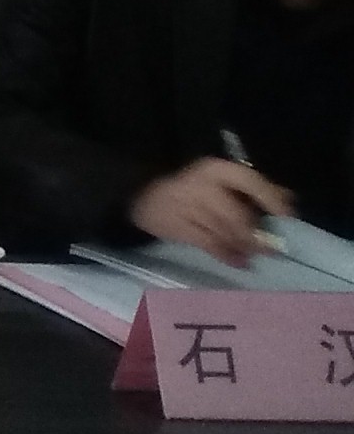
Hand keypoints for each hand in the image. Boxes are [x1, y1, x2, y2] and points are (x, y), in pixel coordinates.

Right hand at [133, 157, 289, 270]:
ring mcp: (185, 207)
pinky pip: (208, 244)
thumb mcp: (221, 181)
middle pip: (235, 214)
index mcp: (214, 170)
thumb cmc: (194, 188)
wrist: (144, 196)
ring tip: (255, 256)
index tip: (288, 215)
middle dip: (254, 234)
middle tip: (272, 250)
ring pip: (223, 232)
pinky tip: (239, 263)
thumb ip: (254, 189)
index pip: (247, 180)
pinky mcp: (176, 227)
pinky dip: (226, 255)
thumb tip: (289, 199)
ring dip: (243, 247)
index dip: (269, 197)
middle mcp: (200, 186)